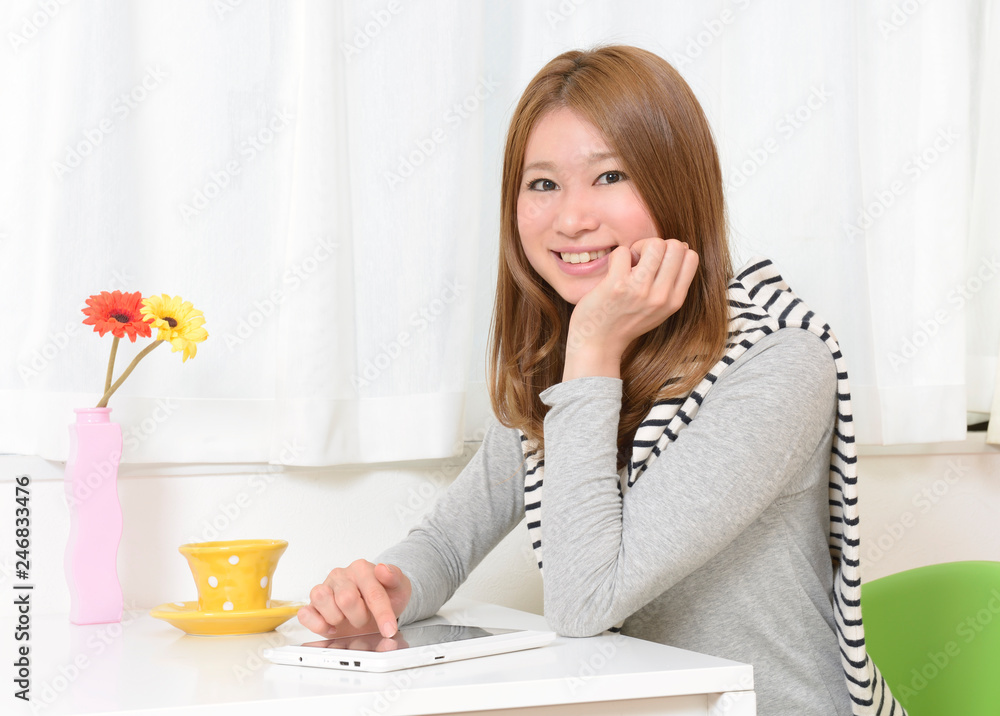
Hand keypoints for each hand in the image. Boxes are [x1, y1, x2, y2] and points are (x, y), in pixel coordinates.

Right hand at [297, 560, 411, 638]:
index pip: (372, 592)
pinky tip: (331, 626)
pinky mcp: (312, 605)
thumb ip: (394, 576)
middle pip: (346, 599)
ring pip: (322, 600)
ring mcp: (325, 589)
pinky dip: (317, 624)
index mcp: (361, 568)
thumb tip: (383, 569)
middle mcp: (340, 576)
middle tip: (365, 618)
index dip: (382, 614)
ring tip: (347, 619)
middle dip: (360, 616)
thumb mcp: (399, 587)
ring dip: (338, 618)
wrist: (376, 605)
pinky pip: (305, 613)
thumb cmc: (386, 594)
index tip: (389, 630)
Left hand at [563, 238, 697, 378]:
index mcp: (674, 301)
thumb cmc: (626, 321)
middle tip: (640, 260)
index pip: (691, 257)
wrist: (598, 344)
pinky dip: (616, 256)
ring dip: (638, 247)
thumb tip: (684, 247)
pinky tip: (612, 271)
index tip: (656, 264)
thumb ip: (672, 283)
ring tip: (628, 263)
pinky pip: (623, 251)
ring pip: (655, 244)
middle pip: (676, 246)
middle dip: (657, 246)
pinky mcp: (617, 286)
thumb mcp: (659, 309)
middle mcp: (661, 296)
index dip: (672, 252)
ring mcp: (640, 291)